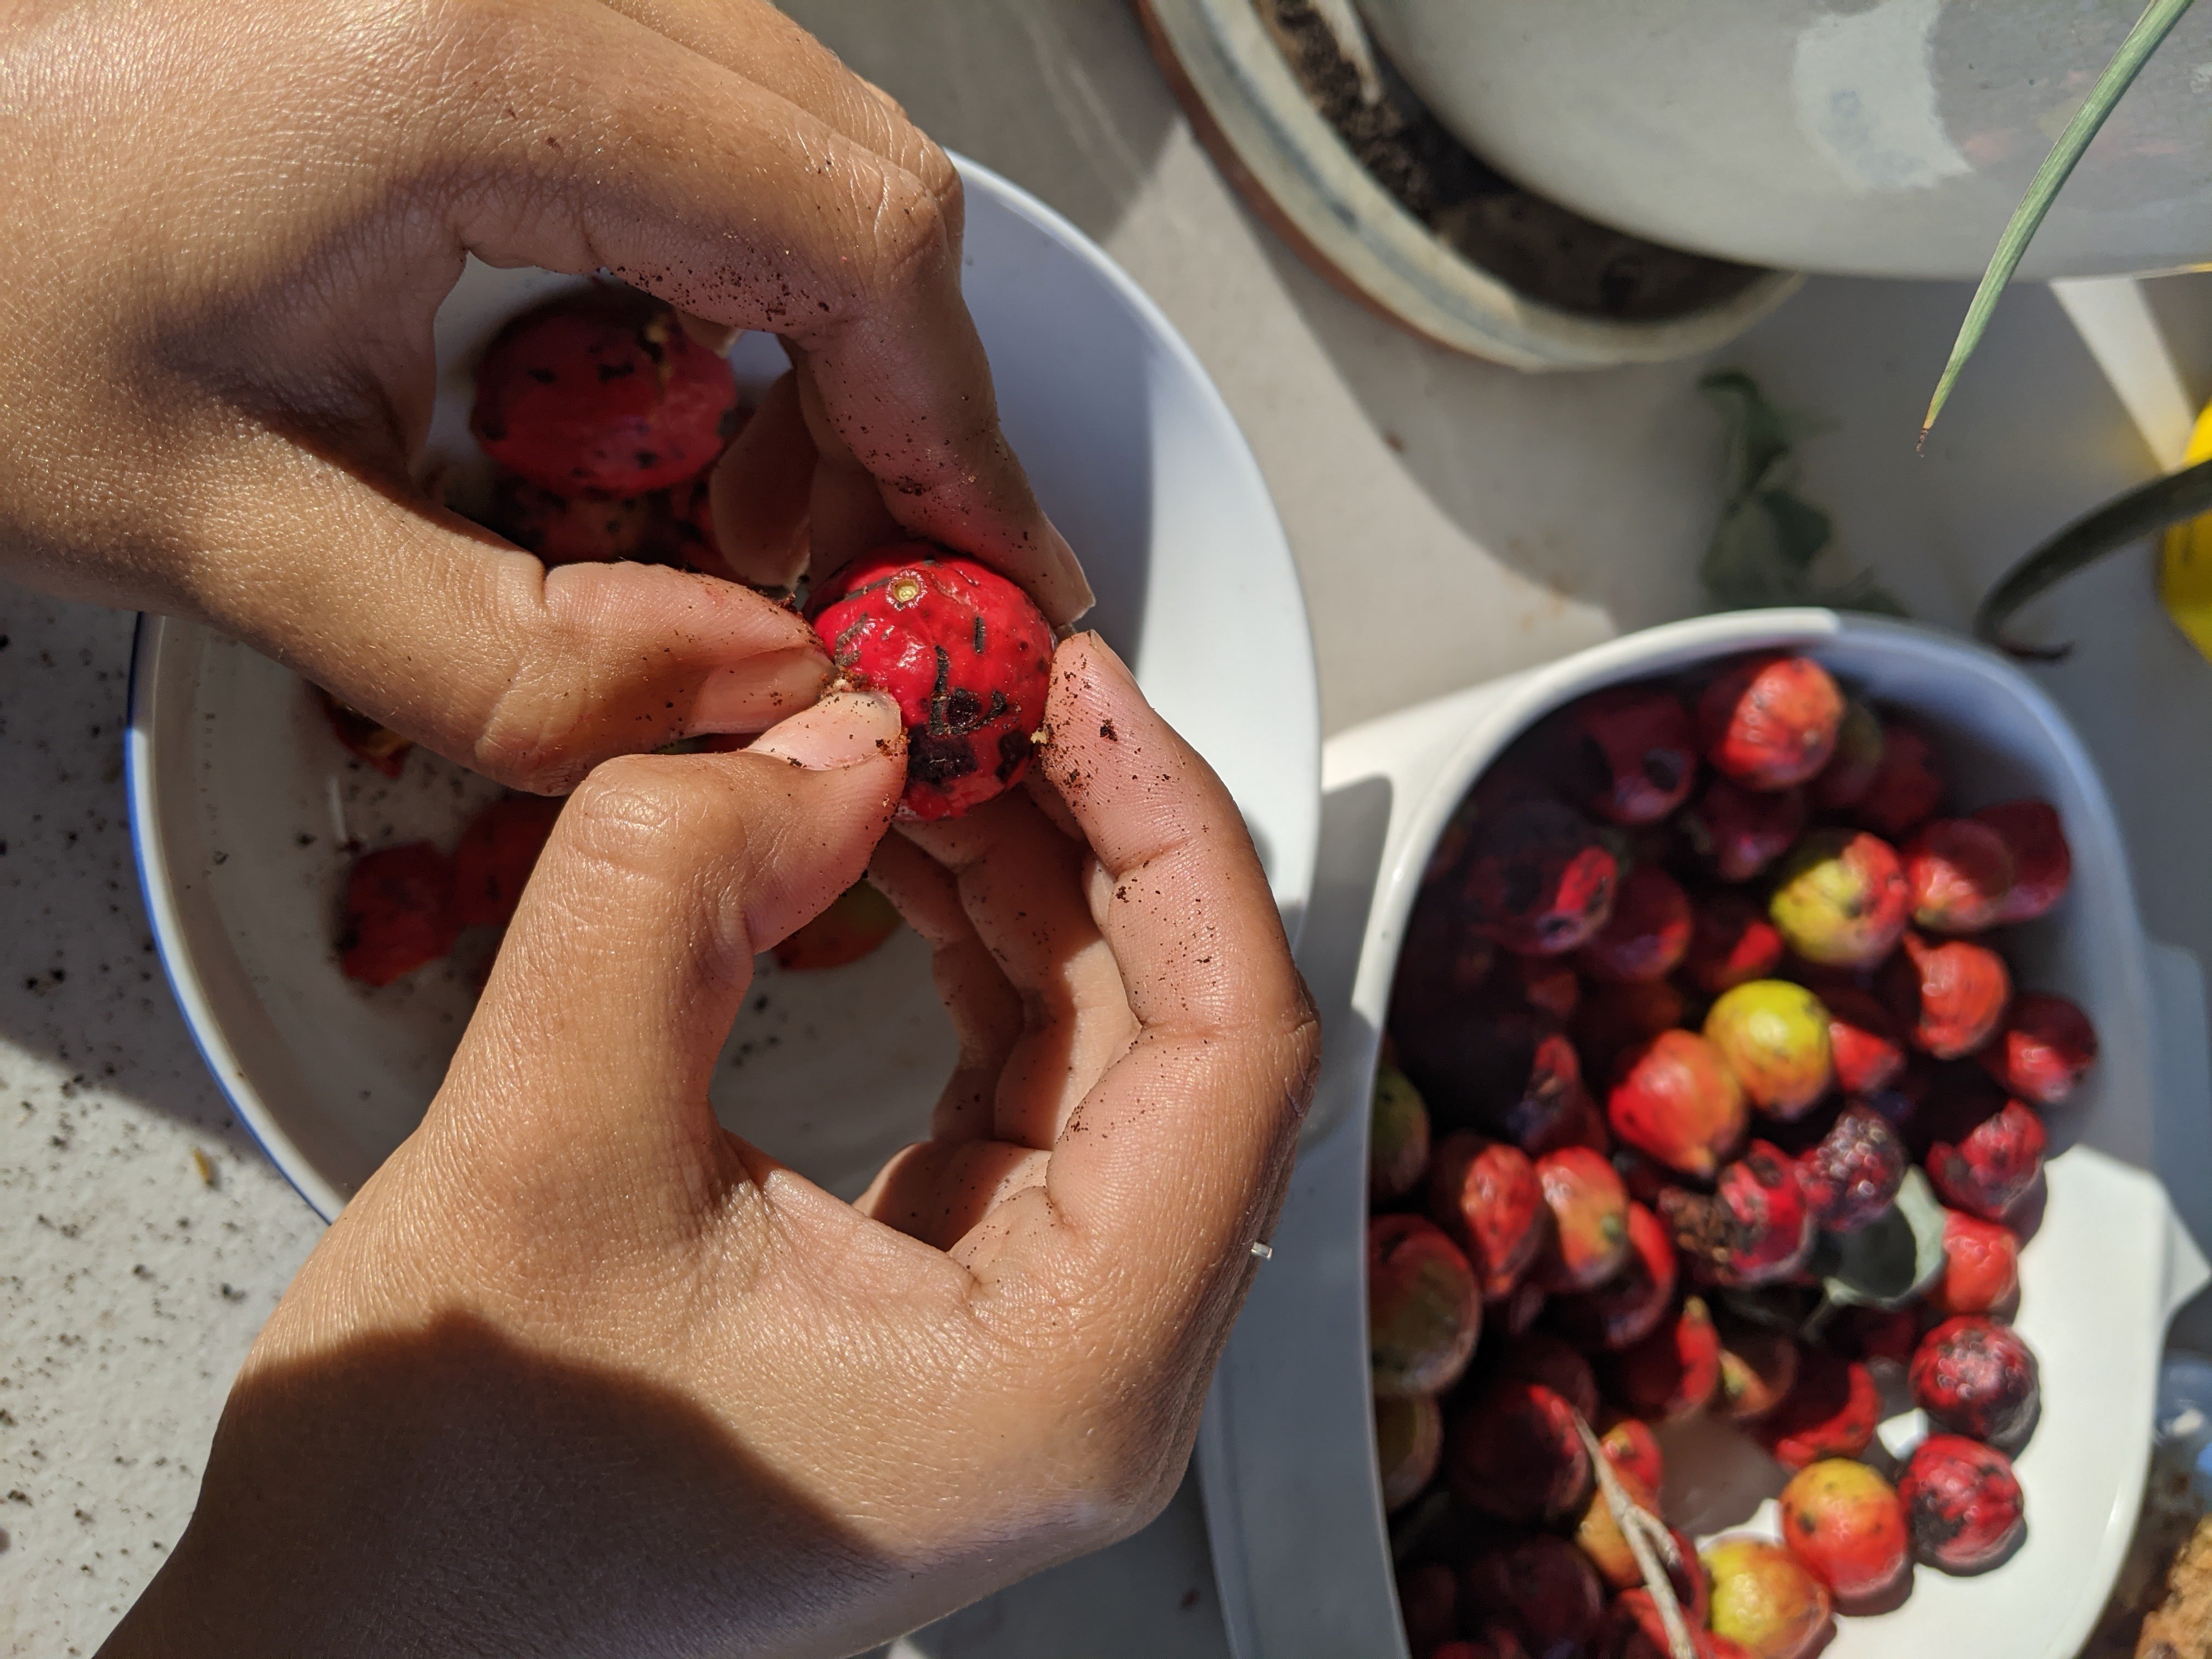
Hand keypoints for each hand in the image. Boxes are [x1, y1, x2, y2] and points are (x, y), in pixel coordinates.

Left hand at [0, 0, 1090, 793]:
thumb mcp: (218, 535)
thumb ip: (521, 659)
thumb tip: (759, 693)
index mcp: (467, 66)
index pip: (857, 240)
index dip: (956, 432)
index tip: (980, 579)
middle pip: (861, 174)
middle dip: (901, 399)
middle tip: (859, 576)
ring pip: (798, 138)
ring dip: (829, 338)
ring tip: (755, 511)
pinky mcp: (476, 1)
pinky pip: (703, 116)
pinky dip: (744, 268)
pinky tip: (683, 391)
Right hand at [99, 636, 1317, 1658]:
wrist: (349, 1647)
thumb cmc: (438, 1505)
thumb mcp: (539, 1150)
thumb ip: (671, 891)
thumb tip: (830, 739)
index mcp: (1065, 1377)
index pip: (1234, 1047)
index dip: (1174, 832)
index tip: (1077, 688)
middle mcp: (1085, 1375)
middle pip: (1185, 1038)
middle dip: (1091, 835)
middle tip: (985, 684)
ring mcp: (1027, 1349)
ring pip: (1108, 1057)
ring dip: (1032, 885)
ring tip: (925, 747)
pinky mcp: (950, 1311)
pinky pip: (1024, 1097)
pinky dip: (978, 963)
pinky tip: (902, 862)